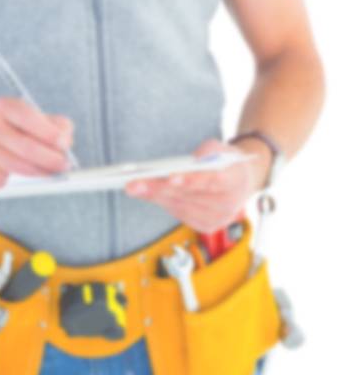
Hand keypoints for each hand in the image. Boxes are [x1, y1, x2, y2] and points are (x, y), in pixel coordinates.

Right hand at [0, 96, 74, 193]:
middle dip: (51, 159)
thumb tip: (66, 142)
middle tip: (65, 166)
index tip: (64, 143)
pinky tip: (22, 179)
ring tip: (53, 175)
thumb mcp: (34, 123)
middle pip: (27, 146)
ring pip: (20, 167)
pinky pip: (8, 182)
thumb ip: (56, 126)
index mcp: (3, 107)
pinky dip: (20, 183)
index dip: (49, 131)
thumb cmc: (14, 136)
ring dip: (42, 174)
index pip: (27, 116)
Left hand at [124, 138, 266, 232]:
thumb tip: (183, 165)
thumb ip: (204, 152)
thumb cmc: (225, 162)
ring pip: (180, 206)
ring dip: (155, 195)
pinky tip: (146, 193)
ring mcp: (218, 218)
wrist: (241, 180)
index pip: (213, 180)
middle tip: (133, 183)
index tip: (171, 177)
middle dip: (159, 188)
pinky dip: (162, 201)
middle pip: (189, 195)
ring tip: (134, 186)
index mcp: (236, 180)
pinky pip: (179, 213)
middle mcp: (229, 204)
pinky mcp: (207, 225)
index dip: (192, 179)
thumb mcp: (218, 148)